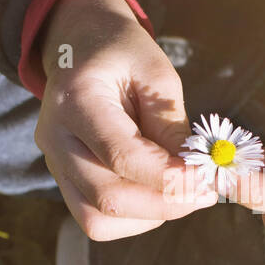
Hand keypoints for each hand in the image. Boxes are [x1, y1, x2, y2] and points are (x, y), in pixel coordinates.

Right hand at [34, 0, 215, 240]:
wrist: (78, 45)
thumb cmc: (120, 52)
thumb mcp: (155, 71)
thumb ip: (171, 123)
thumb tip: (196, 173)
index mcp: (76, 99)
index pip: (121, 154)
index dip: (169, 176)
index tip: (209, 178)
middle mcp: (55, 137)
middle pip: (106, 196)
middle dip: (164, 203)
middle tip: (206, 193)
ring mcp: (54, 163)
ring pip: (96, 219)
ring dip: (149, 216)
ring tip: (183, 194)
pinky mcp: (63, 179)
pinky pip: (94, 219)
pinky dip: (133, 219)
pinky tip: (159, 195)